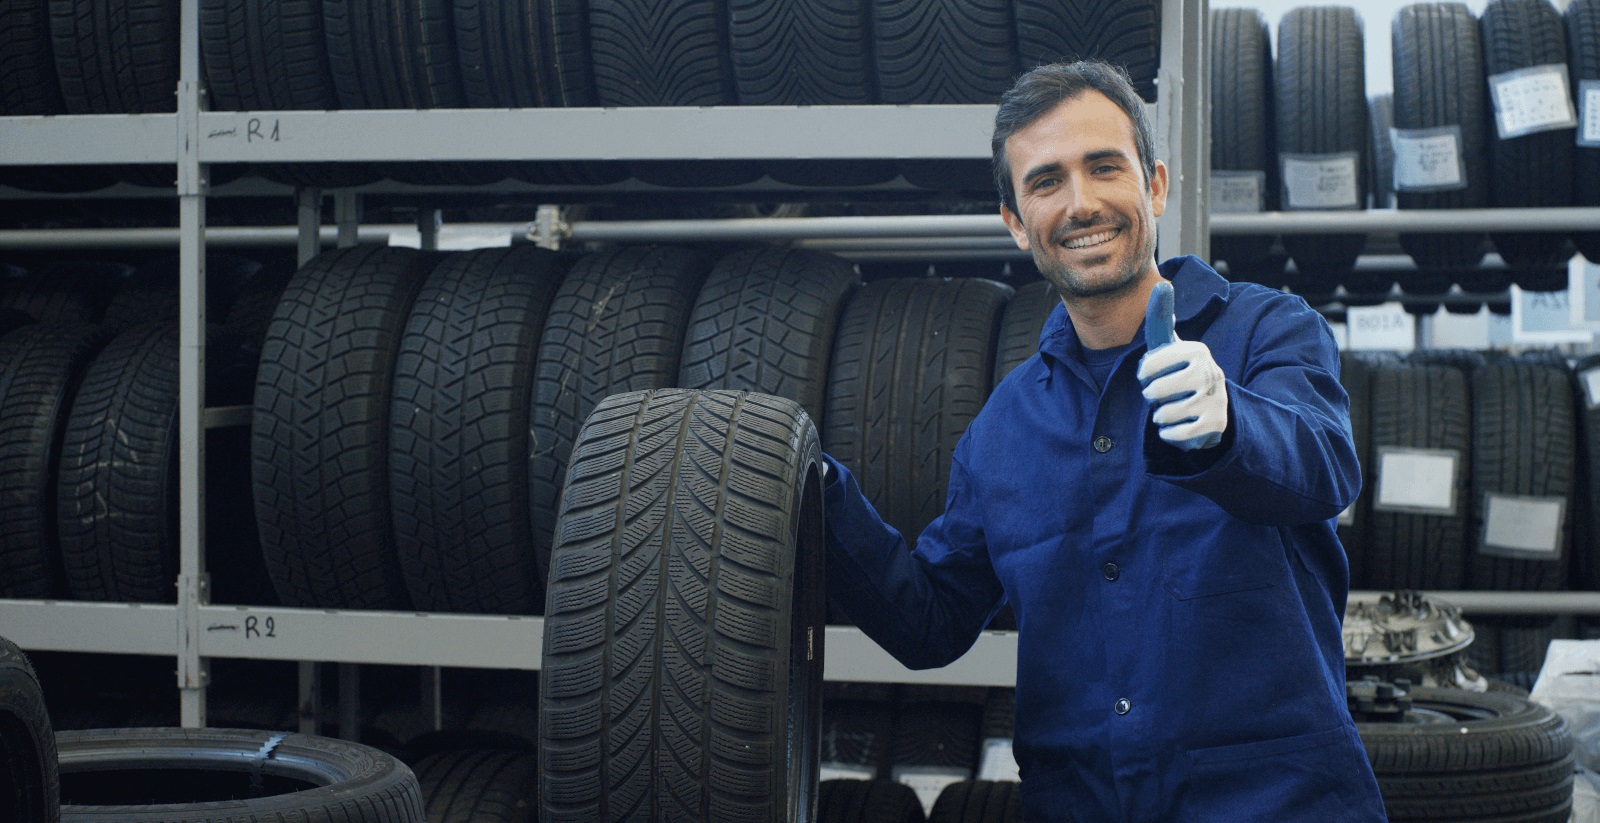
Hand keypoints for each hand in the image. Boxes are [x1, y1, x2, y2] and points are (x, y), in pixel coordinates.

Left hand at [1136, 281, 1227, 450]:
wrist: (1212, 405)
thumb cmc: (1180, 371)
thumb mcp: (1170, 345)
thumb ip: (1160, 317)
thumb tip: (1162, 285)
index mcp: (1195, 351)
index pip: (1148, 367)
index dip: (1143, 376)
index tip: (1152, 375)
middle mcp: (1209, 372)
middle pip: (1155, 392)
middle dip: (1152, 398)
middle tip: (1163, 395)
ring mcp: (1215, 399)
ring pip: (1164, 414)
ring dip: (1160, 416)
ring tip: (1171, 409)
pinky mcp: (1215, 424)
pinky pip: (1177, 434)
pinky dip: (1169, 434)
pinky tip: (1176, 426)